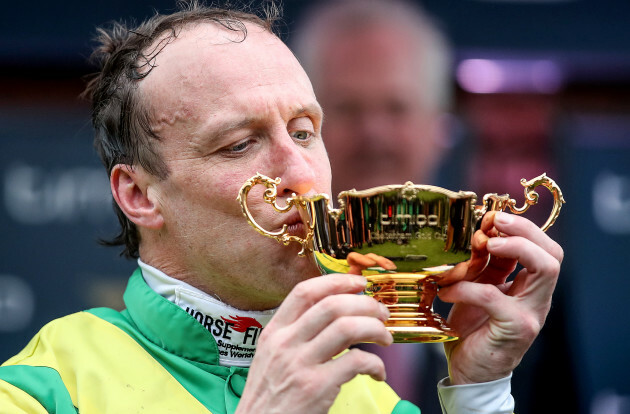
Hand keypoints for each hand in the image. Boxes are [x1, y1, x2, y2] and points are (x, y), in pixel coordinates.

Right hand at [236, 274, 392, 413]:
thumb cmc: (269, 398)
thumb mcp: (272, 358)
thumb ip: (297, 336)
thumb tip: (338, 317)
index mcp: (274, 332)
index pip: (305, 292)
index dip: (337, 281)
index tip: (360, 283)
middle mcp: (285, 343)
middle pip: (332, 305)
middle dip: (366, 304)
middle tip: (382, 313)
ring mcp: (300, 365)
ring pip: (347, 328)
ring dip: (375, 329)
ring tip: (385, 338)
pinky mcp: (316, 388)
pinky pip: (356, 361)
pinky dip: (376, 364)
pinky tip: (378, 373)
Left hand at [437, 211, 562, 384]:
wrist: (469, 373)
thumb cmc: (473, 330)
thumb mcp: (478, 290)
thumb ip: (483, 266)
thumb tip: (476, 233)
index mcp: (529, 287)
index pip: (544, 249)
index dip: (521, 228)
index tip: (492, 217)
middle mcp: (537, 298)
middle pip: (553, 253)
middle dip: (525, 231)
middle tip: (495, 221)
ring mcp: (531, 313)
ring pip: (545, 269)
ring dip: (515, 248)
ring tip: (484, 243)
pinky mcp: (515, 328)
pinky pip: (493, 297)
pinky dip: (466, 287)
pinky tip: (446, 291)